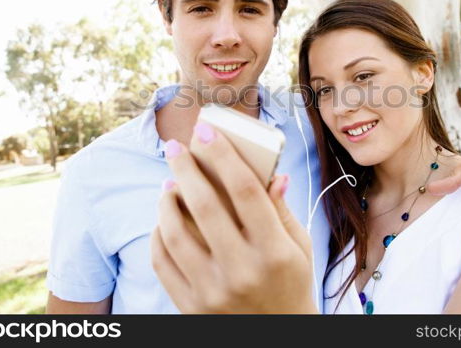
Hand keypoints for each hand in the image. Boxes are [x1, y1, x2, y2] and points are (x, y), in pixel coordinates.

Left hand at [149, 123, 316, 312]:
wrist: (278, 338)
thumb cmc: (292, 284)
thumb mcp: (300, 247)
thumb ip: (282, 211)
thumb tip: (273, 174)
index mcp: (275, 251)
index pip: (245, 191)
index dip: (224, 155)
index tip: (207, 133)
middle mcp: (242, 271)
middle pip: (205, 206)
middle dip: (186, 168)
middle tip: (176, 147)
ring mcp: (212, 291)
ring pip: (176, 233)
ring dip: (167, 200)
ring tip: (169, 183)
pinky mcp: (190, 306)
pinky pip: (163, 262)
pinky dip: (160, 234)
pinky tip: (165, 219)